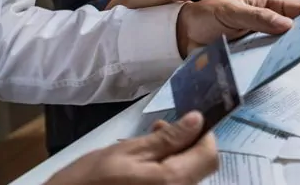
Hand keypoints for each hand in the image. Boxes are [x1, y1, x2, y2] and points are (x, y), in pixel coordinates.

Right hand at [45, 112, 217, 184]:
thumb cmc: (90, 180)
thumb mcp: (127, 152)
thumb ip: (167, 139)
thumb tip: (198, 120)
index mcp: (174, 182)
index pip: (209, 155)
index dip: (202, 135)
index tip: (184, 121)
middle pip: (200, 166)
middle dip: (186, 144)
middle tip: (158, 129)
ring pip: (187, 175)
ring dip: (175, 156)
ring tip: (147, 145)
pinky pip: (172, 184)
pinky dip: (165, 170)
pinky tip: (144, 164)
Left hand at [176, 0, 299, 55]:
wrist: (183, 36)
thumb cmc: (206, 16)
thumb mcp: (231, 12)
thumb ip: (257, 17)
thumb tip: (287, 25)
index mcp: (265, 5)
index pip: (294, 7)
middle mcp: (266, 23)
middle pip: (293, 29)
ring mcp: (260, 41)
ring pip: (282, 46)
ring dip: (289, 50)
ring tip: (299, 55)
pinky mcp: (252, 58)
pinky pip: (267, 60)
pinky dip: (274, 63)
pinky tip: (278, 67)